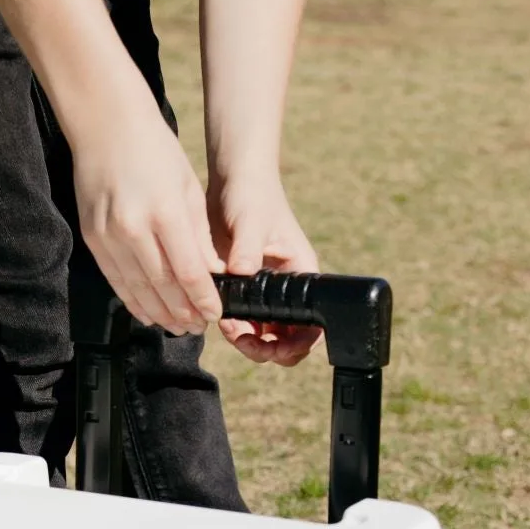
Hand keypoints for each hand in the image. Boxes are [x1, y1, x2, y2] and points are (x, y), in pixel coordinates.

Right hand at [73, 106, 223, 334]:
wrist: (104, 123)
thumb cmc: (154, 149)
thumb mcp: (187, 187)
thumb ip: (198, 235)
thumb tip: (211, 276)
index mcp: (165, 213)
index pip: (189, 272)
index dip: (204, 299)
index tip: (216, 313)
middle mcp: (133, 229)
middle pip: (163, 286)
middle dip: (184, 311)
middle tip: (199, 326)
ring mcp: (108, 235)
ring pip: (137, 289)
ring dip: (159, 313)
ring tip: (178, 326)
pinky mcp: (93, 237)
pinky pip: (115, 280)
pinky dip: (132, 300)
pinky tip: (147, 312)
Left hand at [208, 174, 319, 365]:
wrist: (232, 180)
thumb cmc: (252, 194)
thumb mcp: (252, 221)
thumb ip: (248, 249)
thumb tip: (241, 273)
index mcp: (303, 276)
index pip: (313, 327)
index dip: (295, 346)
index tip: (271, 348)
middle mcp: (288, 288)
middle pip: (285, 338)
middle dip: (265, 348)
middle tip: (242, 340)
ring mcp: (265, 290)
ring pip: (261, 333)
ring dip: (245, 338)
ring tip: (226, 325)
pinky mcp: (243, 287)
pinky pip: (241, 318)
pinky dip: (230, 323)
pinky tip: (217, 313)